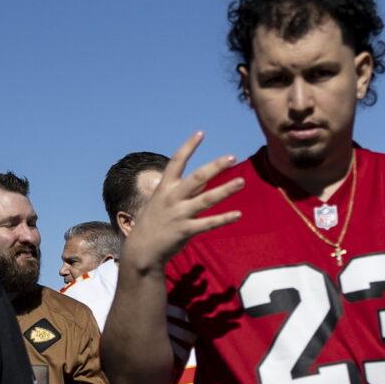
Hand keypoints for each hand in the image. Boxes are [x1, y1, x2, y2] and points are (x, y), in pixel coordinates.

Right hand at [120, 129, 244, 271]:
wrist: (142, 249)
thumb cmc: (155, 222)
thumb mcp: (163, 201)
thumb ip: (185, 190)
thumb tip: (206, 179)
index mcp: (164, 188)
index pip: (176, 162)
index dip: (188, 147)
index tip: (201, 133)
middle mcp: (172, 198)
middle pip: (197, 178)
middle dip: (215, 167)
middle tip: (232, 157)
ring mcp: (179, 214)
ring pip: (206, 199)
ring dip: (226, 190)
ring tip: (242, 182)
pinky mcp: (185, 230)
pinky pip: (208, 223)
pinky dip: (224, 219)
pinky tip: (238, 214)